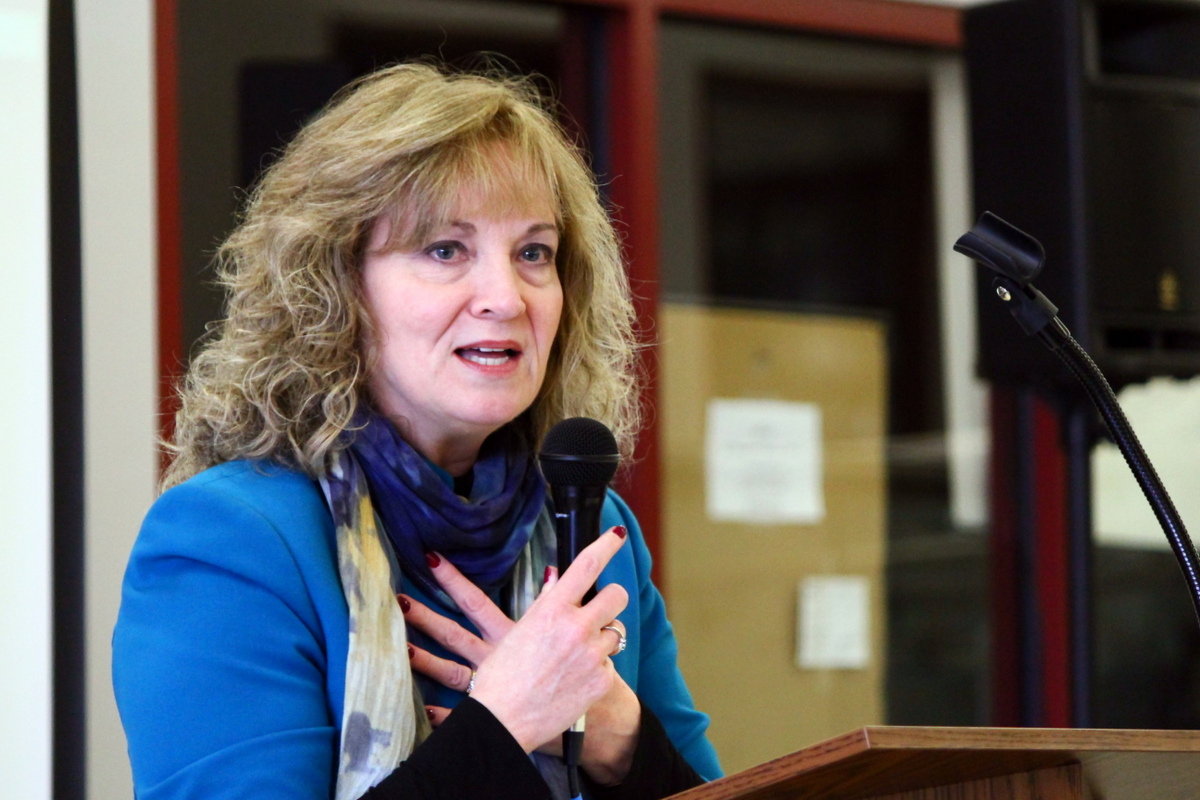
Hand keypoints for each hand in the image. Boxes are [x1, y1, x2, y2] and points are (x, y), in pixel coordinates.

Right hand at [401, 526, 636, 760]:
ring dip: (601, 640)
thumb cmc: (501, 678)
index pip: (586, 565)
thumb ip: (545, 604)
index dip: (605, 545)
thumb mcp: (517, 632)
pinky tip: (574, 681)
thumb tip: (558, 579)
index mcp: (551, 610)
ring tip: (575, 657)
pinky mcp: (601, 681)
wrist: (503, 722)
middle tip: (600, 609)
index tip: (616, 535)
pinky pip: (609, 665)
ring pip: (615, 633)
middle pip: (616, 595)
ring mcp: (592, 655)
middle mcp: (576, 628)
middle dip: (612, 599)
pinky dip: (596, 671)